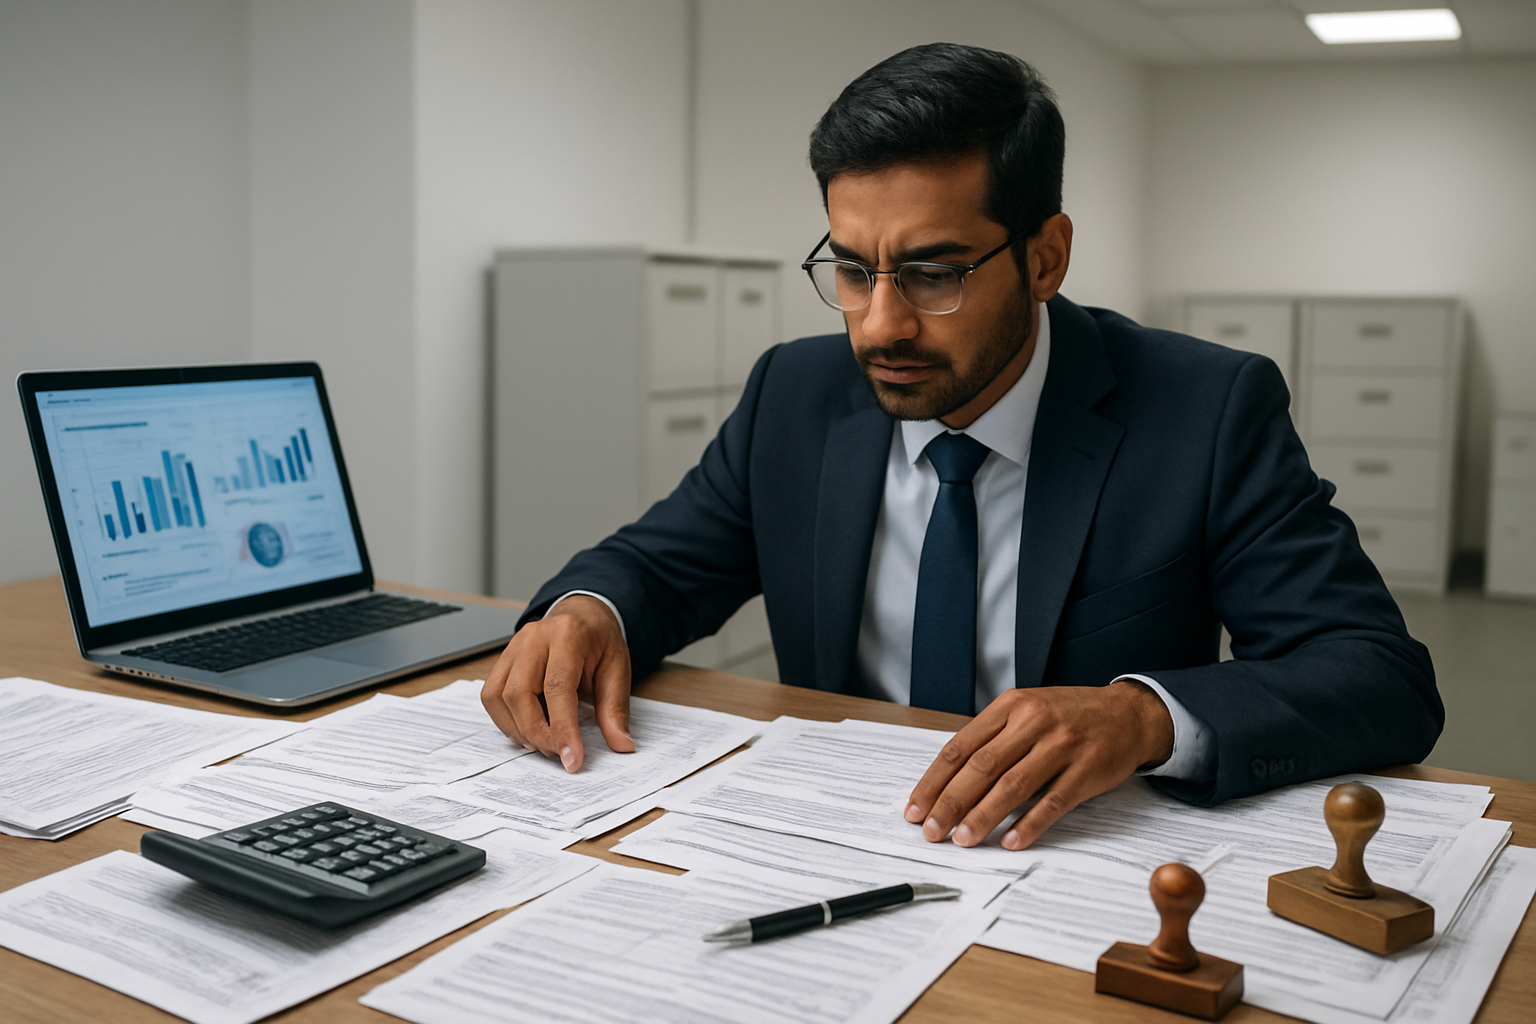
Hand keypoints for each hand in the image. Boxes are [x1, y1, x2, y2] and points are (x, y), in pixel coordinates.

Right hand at [480, 595, 633, 772]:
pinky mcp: (502, 659)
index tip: (571, 759)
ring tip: (544, 742)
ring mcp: (514, 647)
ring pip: (499, 697)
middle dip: (538, 733)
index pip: (558, 687)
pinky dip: (506, 720)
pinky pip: (491, 695)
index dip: (563, 728)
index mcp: (568, 635)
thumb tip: (621, 745)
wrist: (583, 617)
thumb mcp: (617, 671)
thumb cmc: (599, 643)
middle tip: (558, 753)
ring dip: (518, 729)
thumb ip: (615, 709)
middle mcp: (534, 637)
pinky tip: (527, 728)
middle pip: (520, 694)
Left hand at [904, 680, 1174, 850]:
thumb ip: (993, 738)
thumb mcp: (1026, 710)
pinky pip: (1053, 802)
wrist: (1128, 712)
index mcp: (1010, 707)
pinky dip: (1029, 824)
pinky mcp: (1087, 770)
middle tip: (932, 831)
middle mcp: (1033, 722)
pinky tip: (1010, 841)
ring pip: (1012, 786)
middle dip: (950, 803)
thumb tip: (949, 782)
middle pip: (981, 768)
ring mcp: (1062, 746)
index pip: (960, 748)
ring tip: (962, 839)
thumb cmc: (1069, 715)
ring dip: (983, 816)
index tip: (916, 809)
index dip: (934, 781)